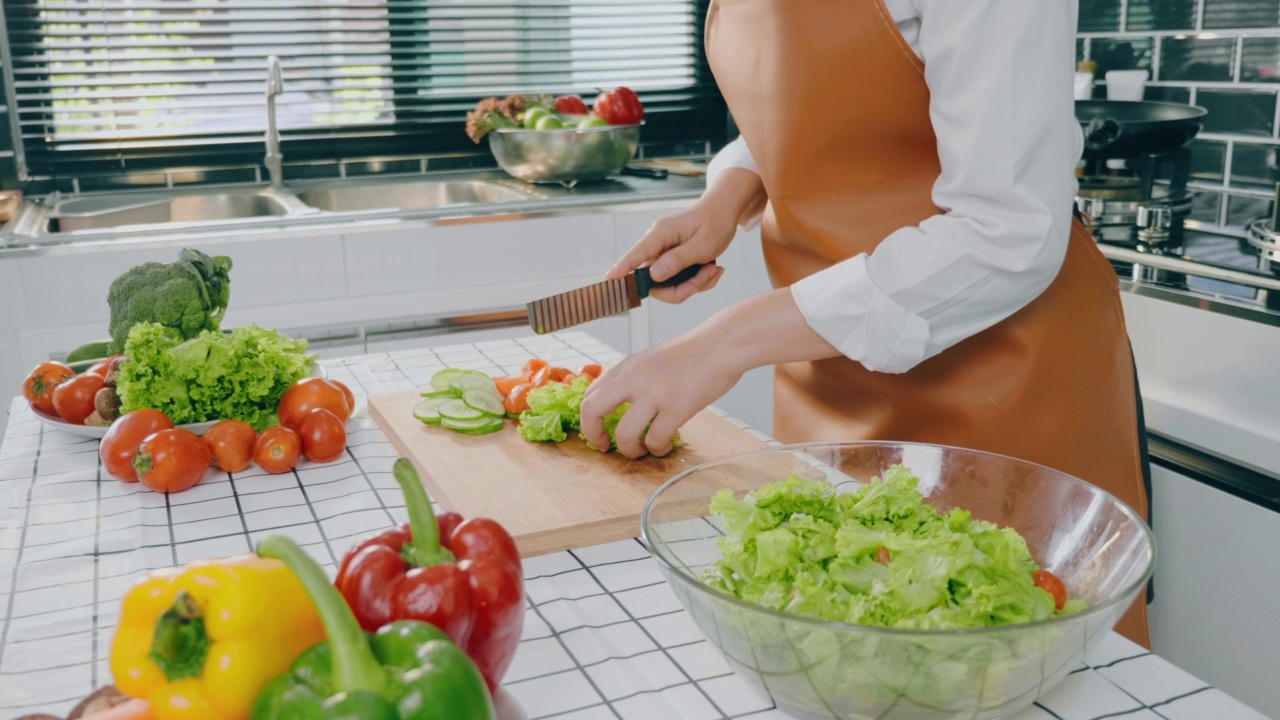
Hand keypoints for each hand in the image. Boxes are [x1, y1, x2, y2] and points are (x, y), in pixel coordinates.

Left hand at [580, 329, 743, 458]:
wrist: (722, 345)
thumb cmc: (693, 354)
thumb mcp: (652, 359)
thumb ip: (633, 379)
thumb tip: (619, 404)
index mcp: (626, 367)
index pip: (590, 394)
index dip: (588, 419)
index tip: (599, 431)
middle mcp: (634, 379)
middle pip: (592, 410)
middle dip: (593, 435)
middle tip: (605, 447)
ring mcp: (654, 394)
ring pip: (624, 434)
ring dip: (630, 450)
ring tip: (642, 450)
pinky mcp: (676, 408)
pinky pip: (656, 440)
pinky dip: (657, 450)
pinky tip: (663, 446)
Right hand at [607, 202, 734, 303]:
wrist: (723, 211)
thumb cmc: (714, 223)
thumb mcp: (702, 244)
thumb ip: (678, 260)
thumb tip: (654, 275)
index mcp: (660, 235)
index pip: (636, 255)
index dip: (622, 269)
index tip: (609, 279)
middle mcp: (657, 245)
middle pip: (656, 282)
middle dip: (685, 287)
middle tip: (709, 274)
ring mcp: (663, 255)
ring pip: (670, 286)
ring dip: (695, 284)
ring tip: (713, 269)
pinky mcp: (670, 262)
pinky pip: (678, 283)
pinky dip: (697, 281)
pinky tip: (711, 269)